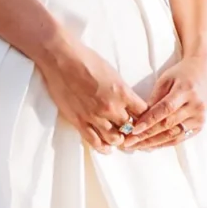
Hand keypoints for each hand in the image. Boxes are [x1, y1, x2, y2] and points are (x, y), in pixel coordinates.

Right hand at [37, 32, 139, 150]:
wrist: (62, 59)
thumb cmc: (86, 59)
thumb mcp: (113, 72)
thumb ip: (121, 90)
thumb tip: (128, 101)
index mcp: (123, 93)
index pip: (143, 113)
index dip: (145, 118)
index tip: (143, 120)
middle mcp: (112, 108)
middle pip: (131, 128)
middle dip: (133, 131)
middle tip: (133, 133)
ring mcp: (95, 117)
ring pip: (115, 138)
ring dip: (119, 140)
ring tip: (120, 140)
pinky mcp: (80, 121)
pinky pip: (95, 141)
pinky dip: (103, 147)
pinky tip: (107, 148)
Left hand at [118, 50, 206, 150]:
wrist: (202, 74)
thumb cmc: (180, 75)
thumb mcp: (165, 80)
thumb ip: (154, 98)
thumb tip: (140, 118)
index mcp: (186, 91)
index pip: (165, 109)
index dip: (149, 120)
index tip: (134, 129)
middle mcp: (196, 106)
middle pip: (168, 125)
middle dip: (147, 135)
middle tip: (129, 142)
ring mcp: (200, 118)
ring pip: (174, 135)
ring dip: (153, 143)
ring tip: (136, 146)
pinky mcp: (200, 126)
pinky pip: (180, 138)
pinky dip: (164, 143)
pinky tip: (150, 146)